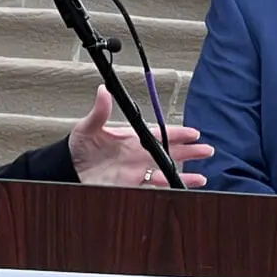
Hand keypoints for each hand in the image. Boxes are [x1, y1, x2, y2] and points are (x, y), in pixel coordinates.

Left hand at [67, 85, 213, 187]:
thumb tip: (103, 91)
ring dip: (184, 171)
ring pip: (165, 169)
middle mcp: (137, 154)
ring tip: (203, 173)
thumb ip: (100, 112)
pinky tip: (184, 185)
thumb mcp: (88, 127)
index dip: (176, 134)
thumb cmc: (78, 147)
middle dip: (188, 151)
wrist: (68, 170)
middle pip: (168, 151)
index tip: (193, 133)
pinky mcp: (132, 185)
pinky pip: (155, 185)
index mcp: (130, 138)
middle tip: (207, 150)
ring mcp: (136, 170)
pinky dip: (170, 185)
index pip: (159, 134)